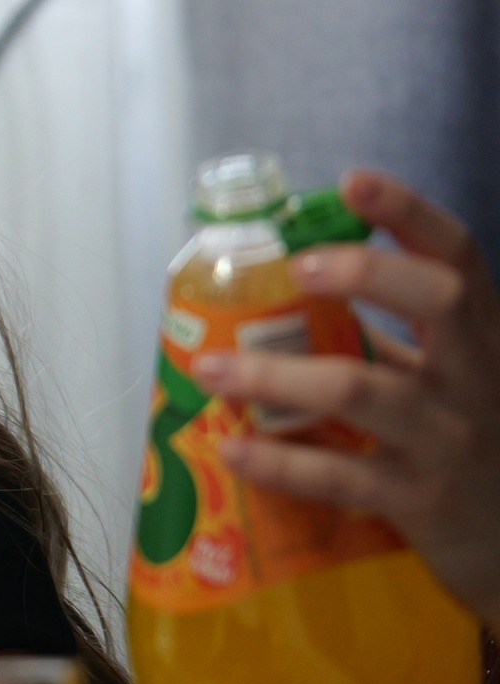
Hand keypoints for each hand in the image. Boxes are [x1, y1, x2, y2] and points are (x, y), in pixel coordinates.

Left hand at [192, 169, 499, 626]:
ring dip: (275, 374)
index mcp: (479, 338)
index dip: (410, 213)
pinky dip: (280, 461)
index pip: (459, 257)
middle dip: (366, 272)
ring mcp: (450, 439)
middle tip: (297, 266)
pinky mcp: (422, 501)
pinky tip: (233, 448)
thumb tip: (281, 296)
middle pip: (439, 301)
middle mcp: (475, 378)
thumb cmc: (466, 446)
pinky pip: (341, 475)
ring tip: (210, 367)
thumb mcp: (445, 380)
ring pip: (362, 389)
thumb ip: (383, 339)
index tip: (352, 182)